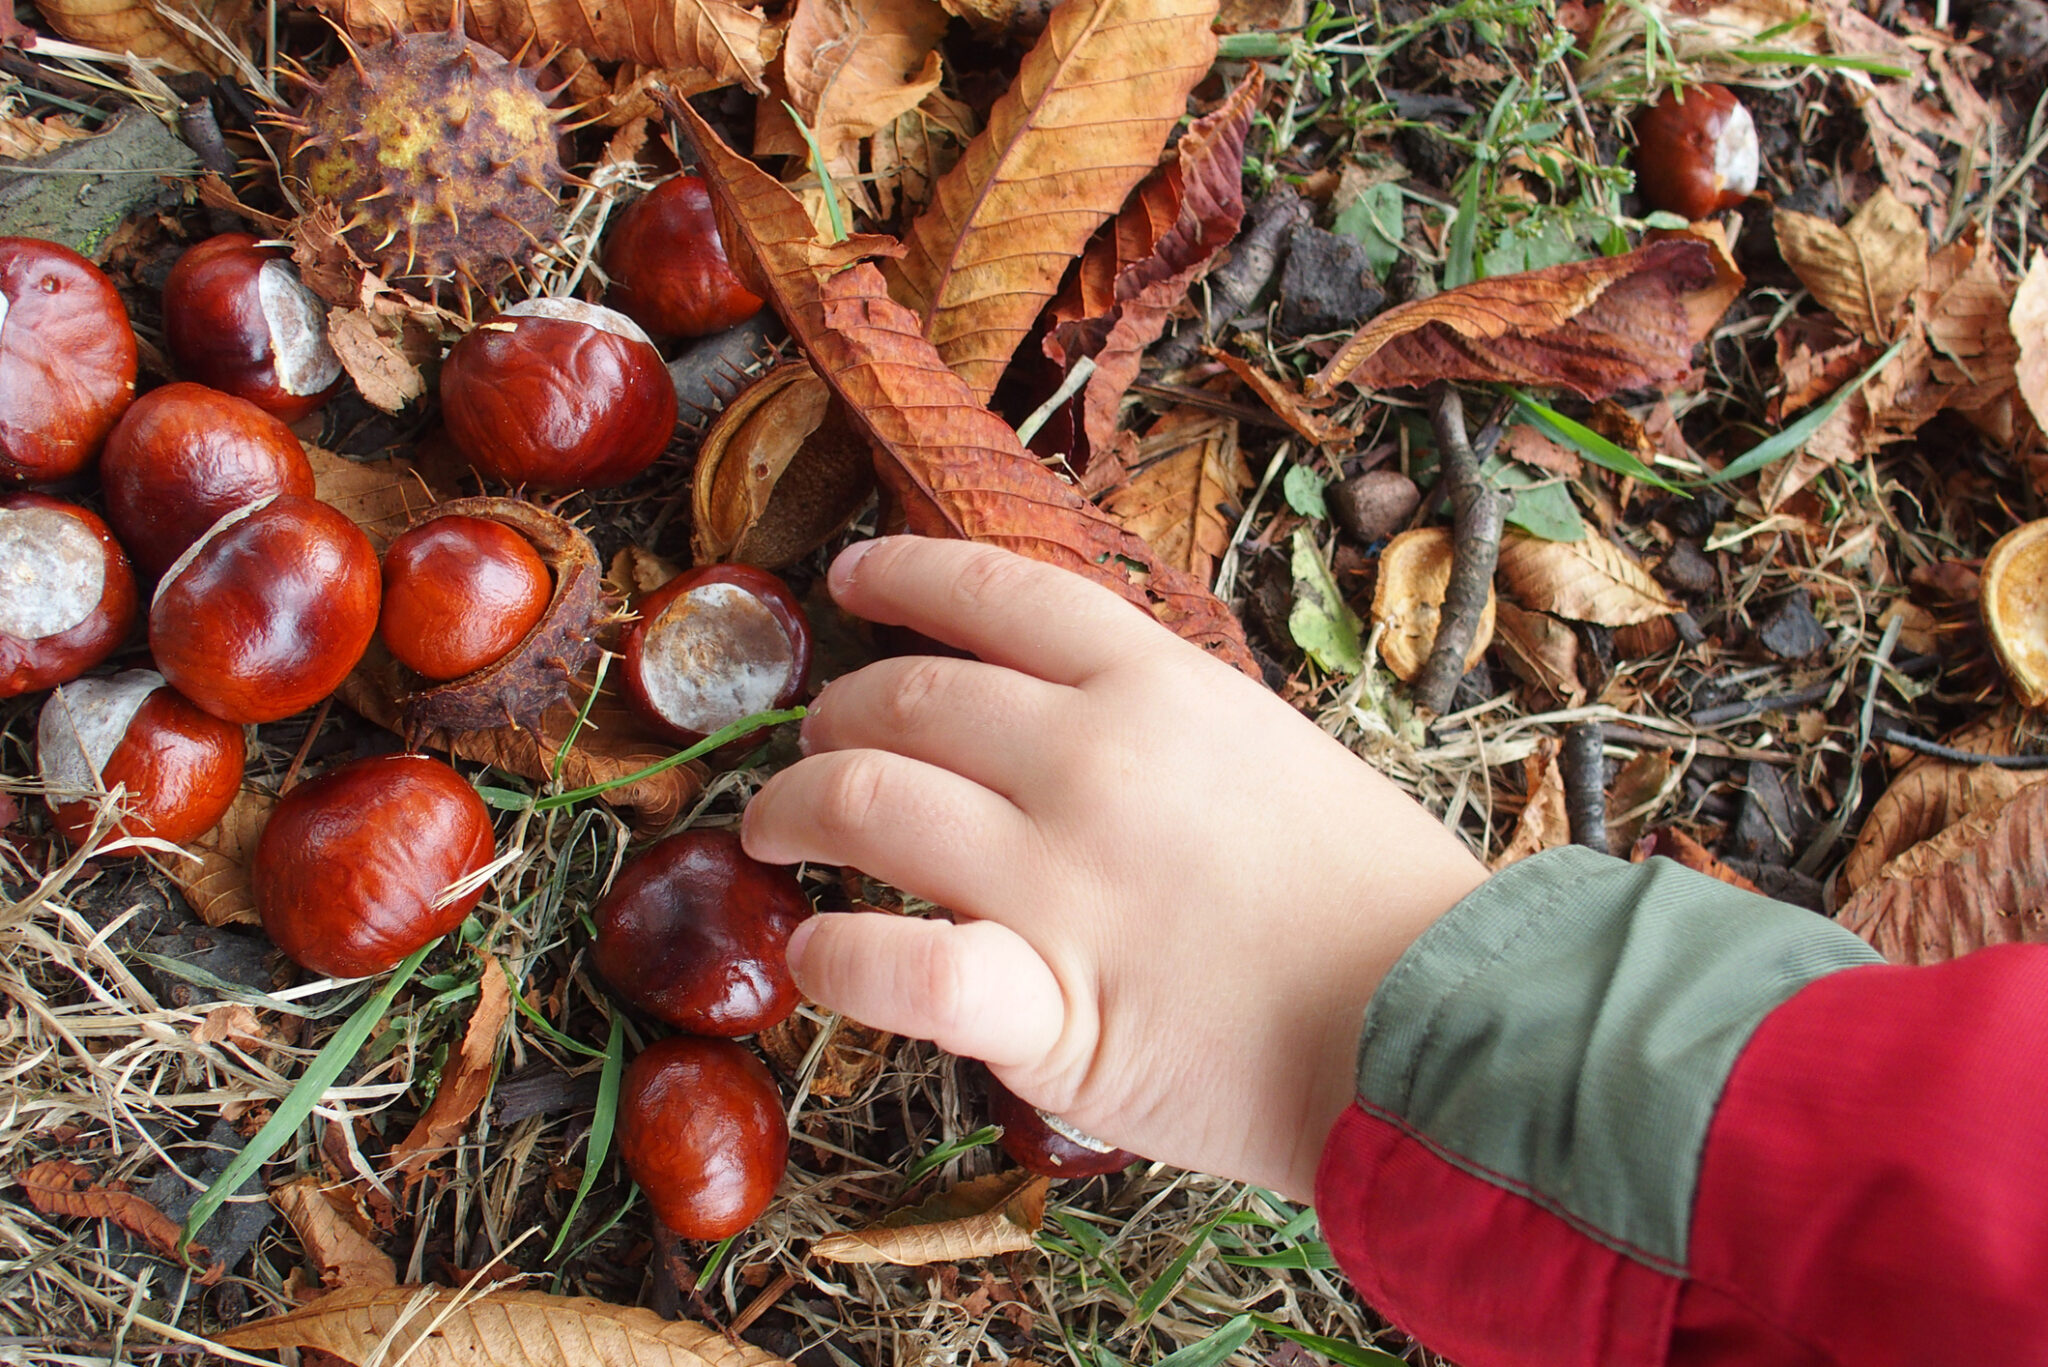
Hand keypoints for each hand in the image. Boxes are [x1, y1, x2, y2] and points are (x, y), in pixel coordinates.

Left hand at [741, 537, 1486, 1198]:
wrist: (1446, 1031)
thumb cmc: (1380, 900)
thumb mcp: (1273, 753)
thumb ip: (1160, 730)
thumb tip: (1059, 728)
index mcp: (1159, 683)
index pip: (993, 591)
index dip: (901, 573)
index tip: (851, 580)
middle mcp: (1093, 758)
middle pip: (905, 695)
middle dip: (832, 717)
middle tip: (813, 752)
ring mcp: (1061, 878)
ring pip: (867, 801)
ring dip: (796, 810)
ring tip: (777, 833)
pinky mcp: (1047, 1005)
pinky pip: (896, 965)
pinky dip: (833, 959)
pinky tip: (818, 957)